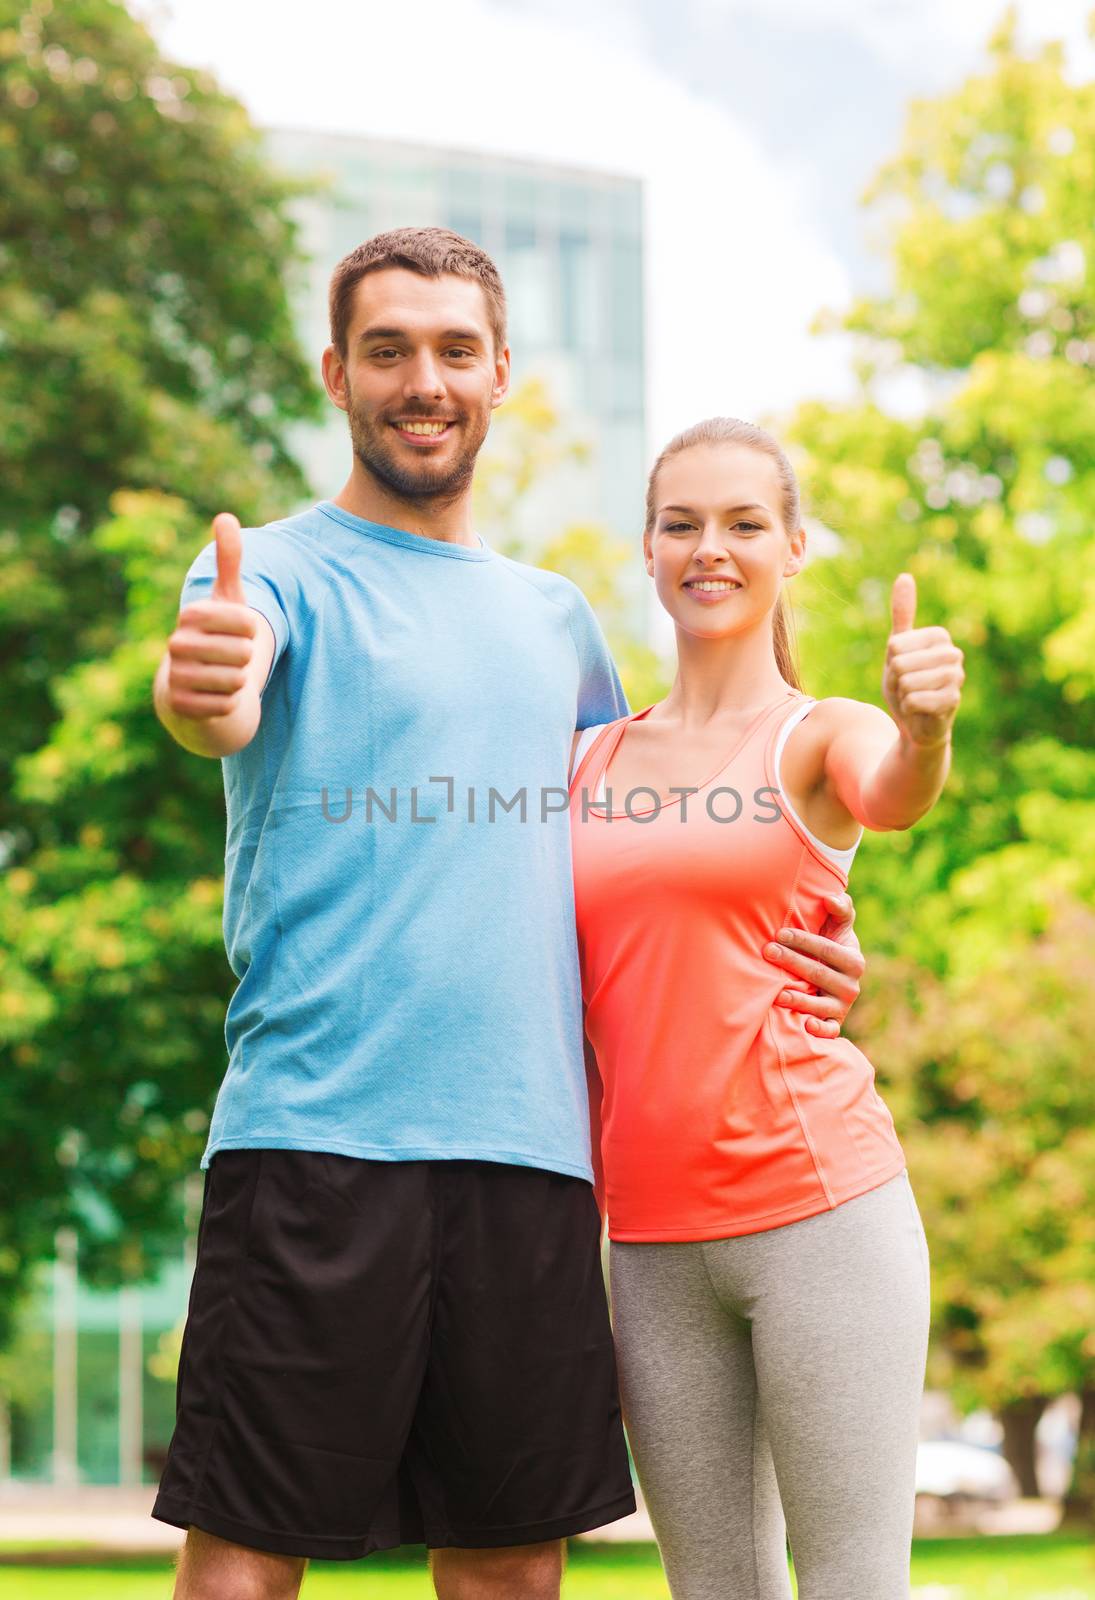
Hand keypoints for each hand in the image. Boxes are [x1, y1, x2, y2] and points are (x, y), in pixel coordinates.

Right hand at [165, 513, 255, 720]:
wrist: (192, 684)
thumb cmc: (218, 637)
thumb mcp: (227, 600)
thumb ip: (229, 562)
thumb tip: (225, 516)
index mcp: (191, 615)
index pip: (248, 622)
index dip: (252, 630)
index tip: (238, 631)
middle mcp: (177, 644)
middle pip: (244, 653)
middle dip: (246, 658)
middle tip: (230, 657)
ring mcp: (176, 676)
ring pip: (237, 681)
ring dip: (238, 681)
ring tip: (223, 675)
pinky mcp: (180, 706)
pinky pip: (226, 705)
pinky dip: (228, 703)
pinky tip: (215, 696)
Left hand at [765, 892, 864, 1039]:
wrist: (831, 973)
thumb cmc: (831, 943)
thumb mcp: (839, 925)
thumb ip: (841, 908)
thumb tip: (830, 898)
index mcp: (854, 960)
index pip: (827, 949)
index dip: (804, 940)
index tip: (780, 932)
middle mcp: (851, 985)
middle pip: (818, 974)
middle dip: (792, 962)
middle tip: (767, 951)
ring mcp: (842, 1006)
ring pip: (820, 1004)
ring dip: (798, 999)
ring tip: (777, 992)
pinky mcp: (834, 1022)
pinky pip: (830, 1030)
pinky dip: (821, 1030)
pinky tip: (806, 1025)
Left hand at [883, 573, 963, 748]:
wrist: (916, 723)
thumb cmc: (906, 684)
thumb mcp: (898, 648)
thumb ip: (903, 614)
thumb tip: (905, 576)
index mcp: (940, 637)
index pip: (895, 644)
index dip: (891, 662)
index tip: (903, 669)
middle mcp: (953, 654)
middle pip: (900, 662)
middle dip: (896, 680)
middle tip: (907, 688)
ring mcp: (956, 678)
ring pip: (906, 681)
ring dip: (902, 695)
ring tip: (913, 698)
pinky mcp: (953, 701)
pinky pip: (913, 700)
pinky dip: (909, 709)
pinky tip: (920, 711)